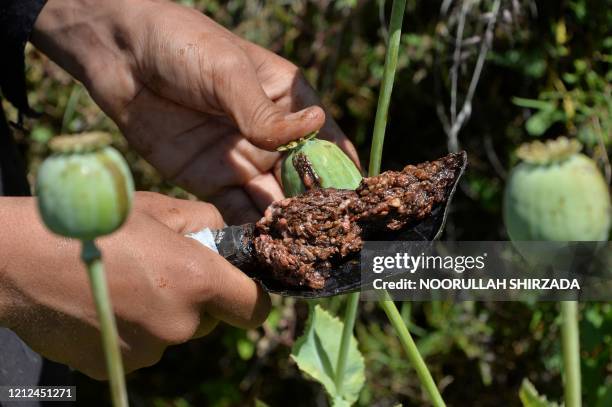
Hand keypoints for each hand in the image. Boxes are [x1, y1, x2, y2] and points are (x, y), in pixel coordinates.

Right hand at [0, 192, 269, 378]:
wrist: (22, 260)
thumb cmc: (96, 223)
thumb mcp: (160, 207)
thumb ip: (206, 222)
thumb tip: (222, 240)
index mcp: (197, 282)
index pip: (254, 307)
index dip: (250, 295)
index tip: (238, 285)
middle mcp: (179, 325)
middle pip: (210, 320)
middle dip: (197, 299)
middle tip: (163, 270)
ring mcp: (146, 351)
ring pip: (173, 333)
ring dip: (162, 313)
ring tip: (125, 282)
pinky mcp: (115, 366)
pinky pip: (140, 346)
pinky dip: (132, 329)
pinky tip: (104, 303)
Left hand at [31, 0, 358, 222]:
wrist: (119, 56)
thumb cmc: (183, 46)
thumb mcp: (228, 73)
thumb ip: (265, 114)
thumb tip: (316, 128)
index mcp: (289, 102)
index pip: (327, 143)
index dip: (342, 173)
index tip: (354, 206)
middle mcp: (272, 137)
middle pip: (304, 180)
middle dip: (315, 209)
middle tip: (327, 242)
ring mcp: (243, 161)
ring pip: (273, 202)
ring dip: (285, 226)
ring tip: (299, 253)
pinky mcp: (211, 181)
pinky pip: (237, 212)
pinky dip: (250, 232)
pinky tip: (262, 250)